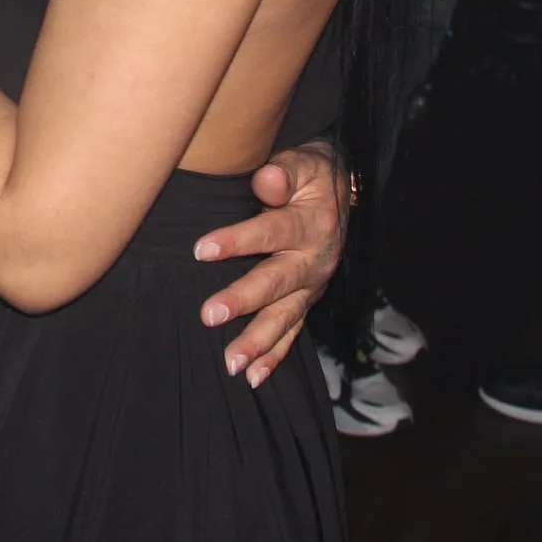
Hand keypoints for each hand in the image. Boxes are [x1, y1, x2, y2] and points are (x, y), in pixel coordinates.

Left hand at [192, 141, 347, 387]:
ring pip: (284, 317)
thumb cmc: (310, 175)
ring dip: (257, 342)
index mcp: (311, 223)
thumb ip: (283, 173)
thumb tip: (267, 181)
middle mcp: (315, 259)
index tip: (201, 250)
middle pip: (276, 282)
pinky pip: (292, 333)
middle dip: (243, 300)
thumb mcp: (303, 164)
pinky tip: (252, 378)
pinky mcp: (307, 301)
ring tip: (230, 363)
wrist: (341, 192)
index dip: (237, 241)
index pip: (271, 232)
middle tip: (209, 315)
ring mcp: (312, 286)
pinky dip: (274, 357)